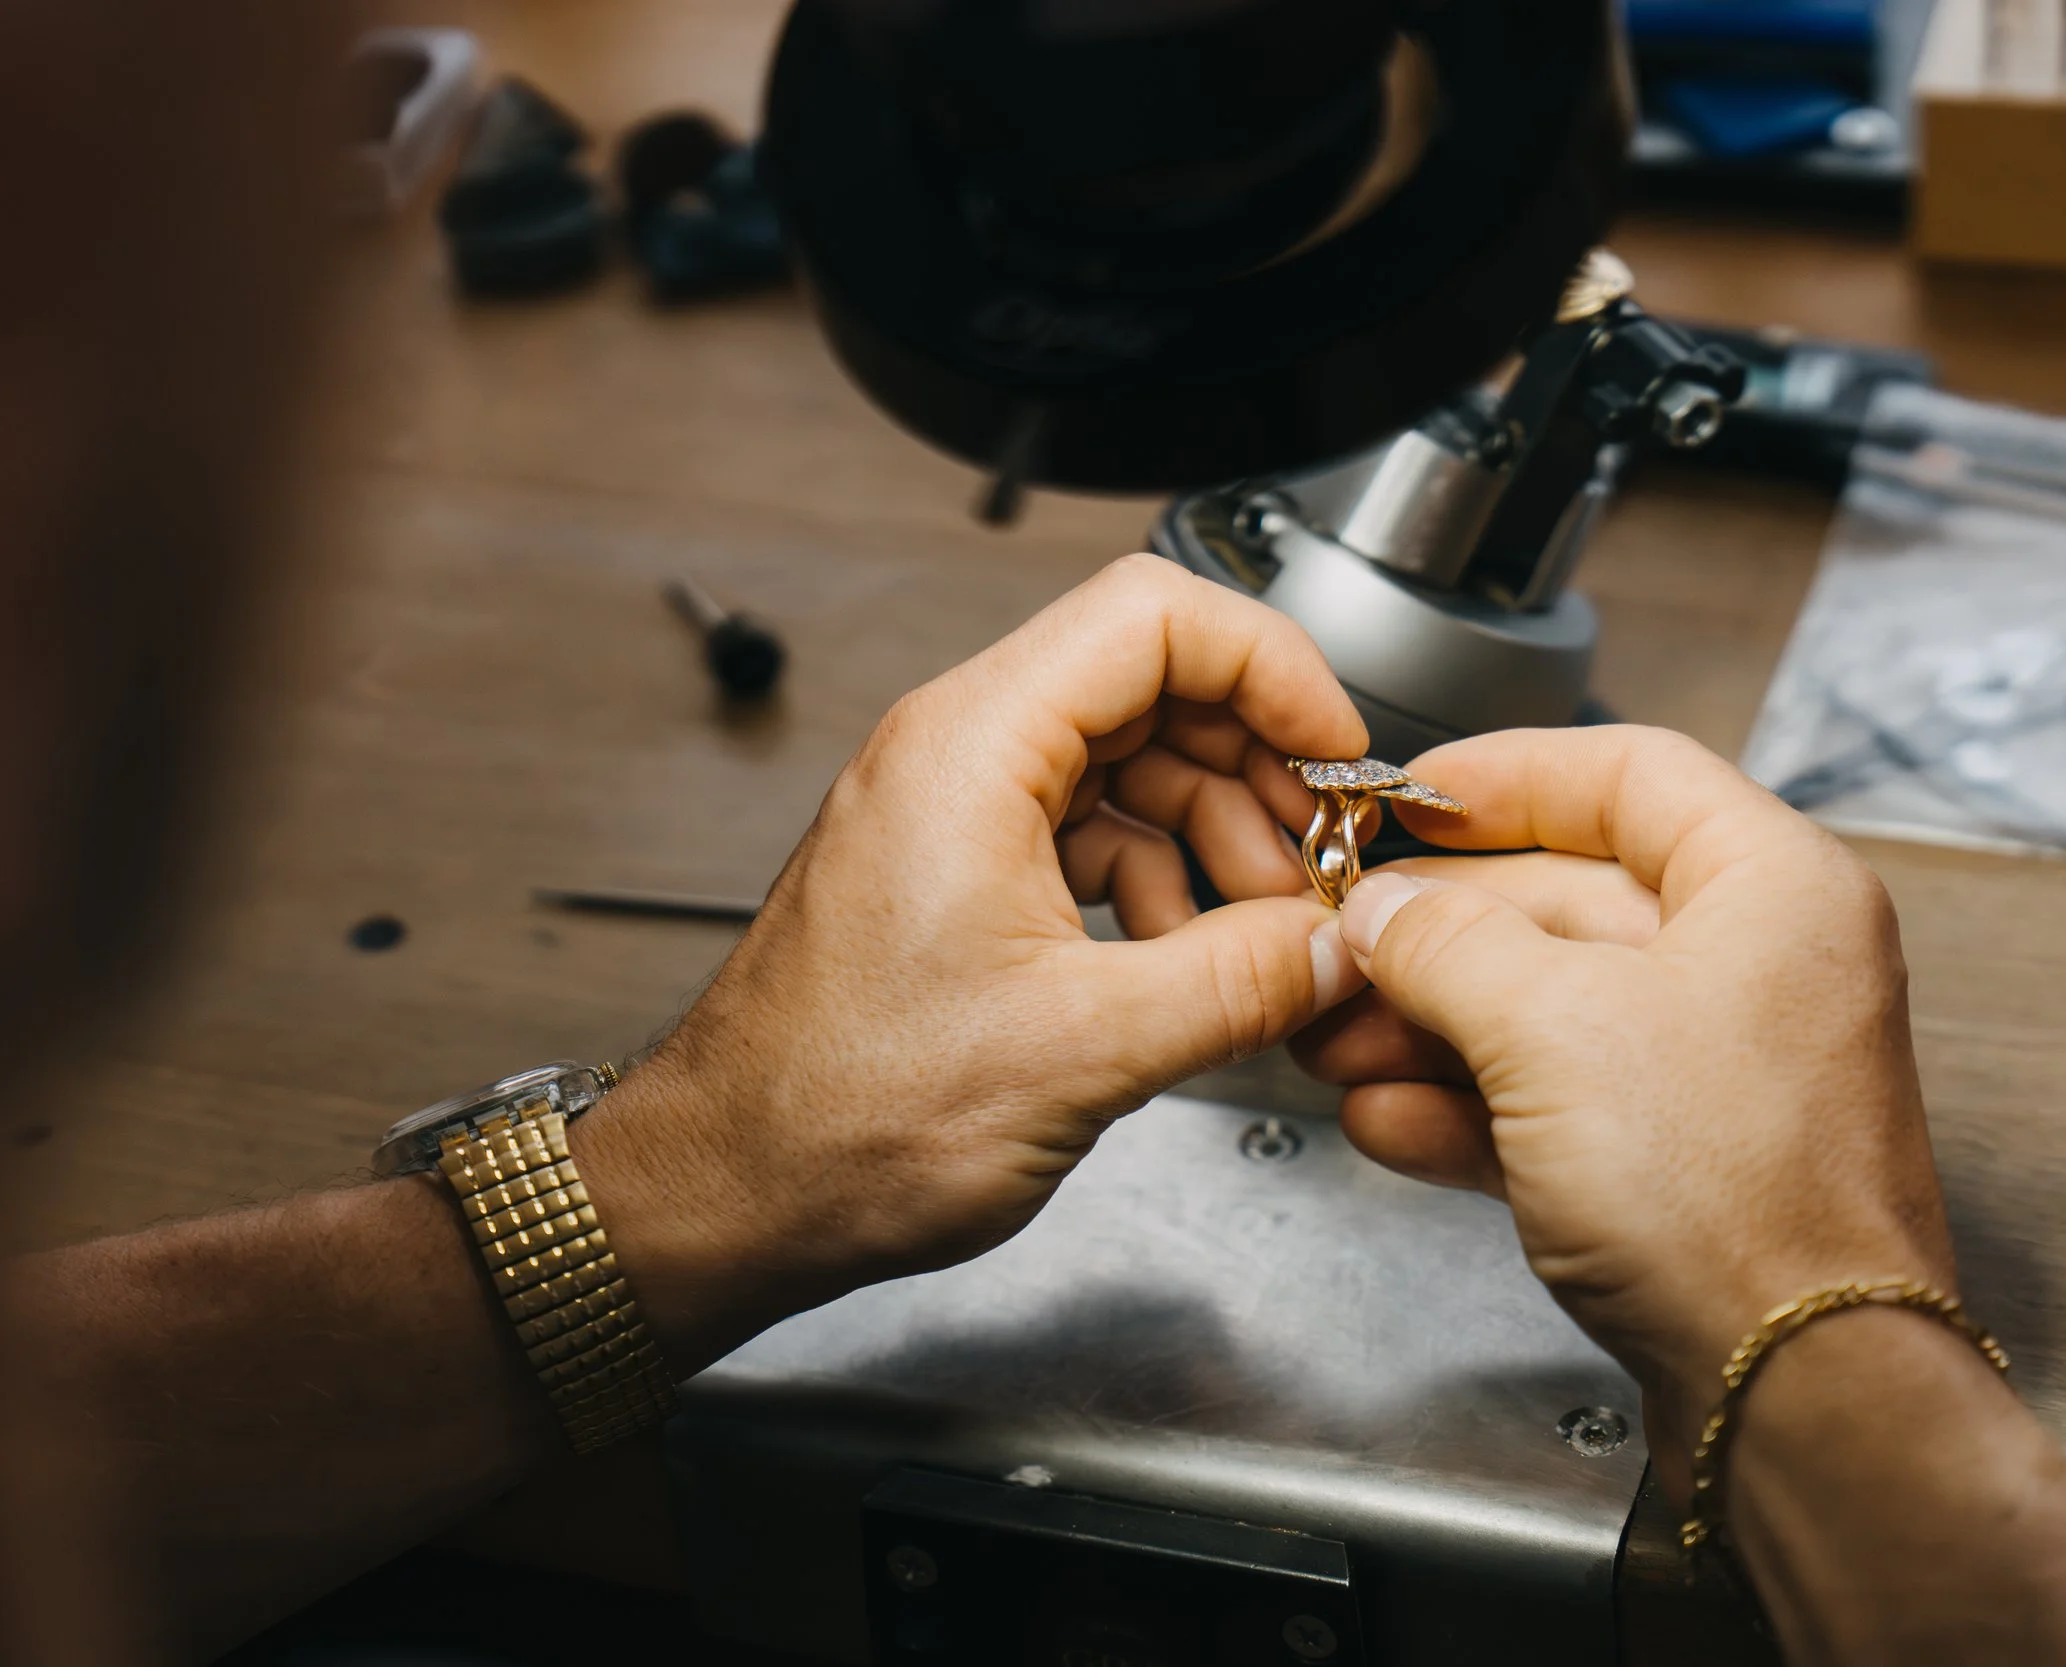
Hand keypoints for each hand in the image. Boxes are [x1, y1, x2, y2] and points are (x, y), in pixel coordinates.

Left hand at [578, 556, 1370, 1365]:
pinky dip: (1156, 887)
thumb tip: (1336, 947)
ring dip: (1214, 840)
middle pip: (1150, 688)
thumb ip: (1238, 984)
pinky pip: (1085, 836)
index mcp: (972, 748)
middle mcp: (954, 756)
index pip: (1154, 618)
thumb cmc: (838, 1118)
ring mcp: (950, 815)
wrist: (727, 1194)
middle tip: (1318, 866)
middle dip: (1256, 770)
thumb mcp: (1083, 1051)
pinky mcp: (951, 878)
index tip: (1338, 751)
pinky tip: (1187, 968)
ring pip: (1126, 768)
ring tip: (1262, 939)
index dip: (1272, 668)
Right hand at [1298, 725, 1956, 1480]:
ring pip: (1551, 1007)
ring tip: (1335, 1037)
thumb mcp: (1550, 1029)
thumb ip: (1445, 944)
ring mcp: (1721, 1071)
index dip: (1504, 774)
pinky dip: (1469, 1104)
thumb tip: (1382, 908)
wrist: (1794, 1392)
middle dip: (1437, 928)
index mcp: (1772, 889)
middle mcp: (1760, 967)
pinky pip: (1559, 1103)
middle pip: (1570, 897)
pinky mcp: (1684, 1167)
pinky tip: (1388, 1116)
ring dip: (1432, 1022)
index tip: (1406, 794)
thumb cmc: (1734, 1205)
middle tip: (1340, 938)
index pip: (1627, 771)